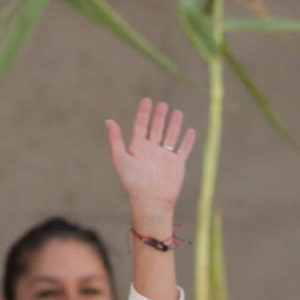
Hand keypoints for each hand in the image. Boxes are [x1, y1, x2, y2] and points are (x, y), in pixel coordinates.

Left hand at [104, 98, 195, 233]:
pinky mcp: (177, 165)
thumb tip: (108, 120)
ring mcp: (165, 157)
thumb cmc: (133, 181)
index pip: (140, 126)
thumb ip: (115, 140)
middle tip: (162, 104)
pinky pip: (183, 150)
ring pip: (170, 136)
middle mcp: (151, 151)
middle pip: (156, 129)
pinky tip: (190, 130)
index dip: (143, 113)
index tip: (147, 100)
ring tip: (177, 112)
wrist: (151, 200)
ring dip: (174, 124)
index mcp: (138, 148)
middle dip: (159, 116)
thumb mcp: (121, 159)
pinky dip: (187, 140)